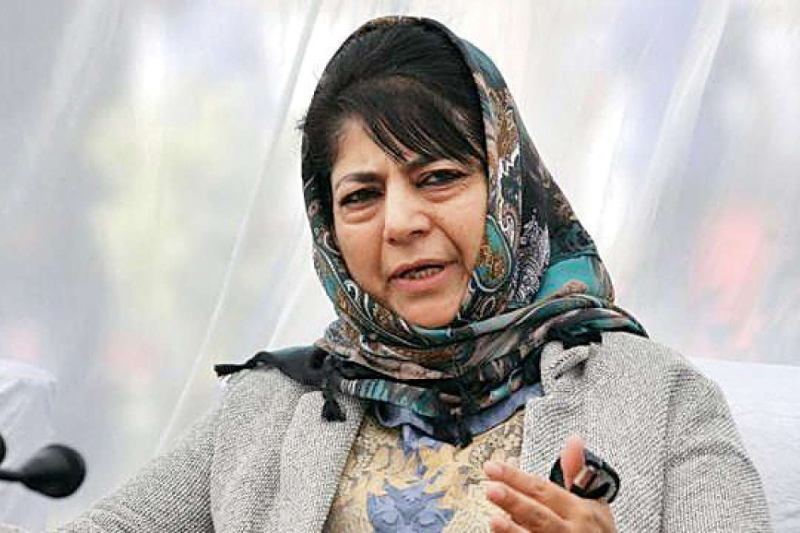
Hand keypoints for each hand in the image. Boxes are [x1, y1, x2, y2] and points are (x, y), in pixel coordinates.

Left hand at [483, 435, 615, 531]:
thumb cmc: (598, 530)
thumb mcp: (595, 500)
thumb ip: (577, 471)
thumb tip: (574, 440)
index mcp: (579, 510)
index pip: (543, 490)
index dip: (517, 478)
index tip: (494, 467)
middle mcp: (570, 530)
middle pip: (537, 514)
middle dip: (514, 501)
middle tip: (491, 488)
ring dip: (512, 530)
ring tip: (494, 519)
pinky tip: (499, 531)